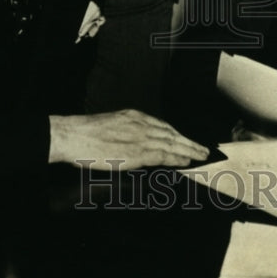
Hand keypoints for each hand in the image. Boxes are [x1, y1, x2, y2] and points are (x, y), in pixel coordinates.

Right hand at [48, 109, 208, 169]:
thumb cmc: (85, 133)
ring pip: (172, 144)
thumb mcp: (111, 125)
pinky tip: (186, 161)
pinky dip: (177, 158)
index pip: (164, 126)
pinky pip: (163, 155)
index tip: (188, 140)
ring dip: (189, 150)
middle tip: (204, 149)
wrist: (73, 135)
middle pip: (172, 134)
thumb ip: (126, 131)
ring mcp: (140, 137)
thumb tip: (135, 143)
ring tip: (201, 156)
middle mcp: (141, 124)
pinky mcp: (136, 152)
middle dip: (190, 142)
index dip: (178, 134)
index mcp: (134, 116)